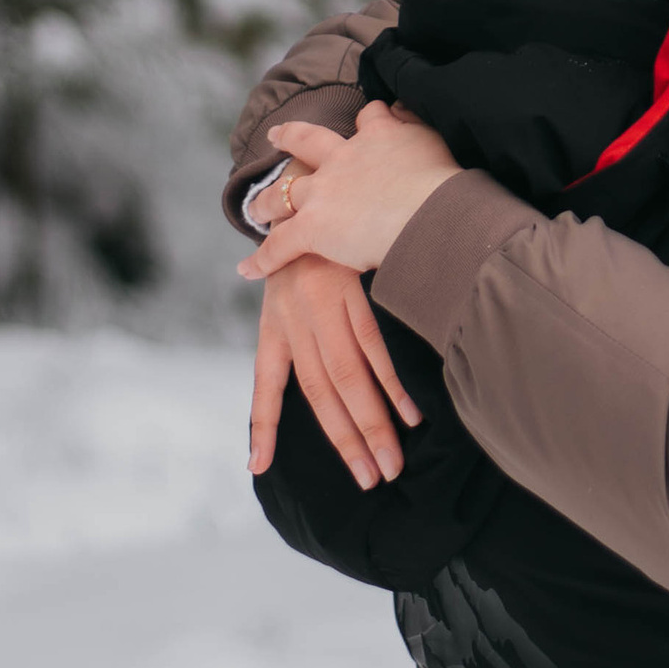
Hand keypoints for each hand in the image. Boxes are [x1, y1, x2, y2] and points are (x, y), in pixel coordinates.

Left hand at [239, 102, 463, 284]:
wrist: (430, 216)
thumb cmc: (446, 187)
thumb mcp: (437, 144)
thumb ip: (418, 129)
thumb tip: (406, 111)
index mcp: (379, 137)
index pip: (370, 118)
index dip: (369, 119)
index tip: (370, 118)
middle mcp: (343, 158)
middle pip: (307, 142)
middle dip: (290, 137)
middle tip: (277, 135)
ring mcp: (323, 193)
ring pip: (282, 193)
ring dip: (266, 201)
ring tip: (255, 207)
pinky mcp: (312, 228)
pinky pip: (279, 246)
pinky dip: (262, 260)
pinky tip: (246, 269)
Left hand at [248, 251, 422, 489]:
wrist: (311, 188)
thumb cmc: (307, 249)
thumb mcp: (288, 292)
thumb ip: (298, 337)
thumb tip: (313, 379)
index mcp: (274, 327)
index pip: (265, 386)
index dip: (262, 426)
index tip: (259, 466)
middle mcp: (295, 321)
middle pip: (321, 393)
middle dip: (346, 441)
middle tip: (371, 479)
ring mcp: (325, 306)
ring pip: (349, 378)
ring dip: (373, 423)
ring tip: (391, 460)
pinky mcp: (354, 288)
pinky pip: (374, 345)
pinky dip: (391, 383)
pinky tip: (408, 412)